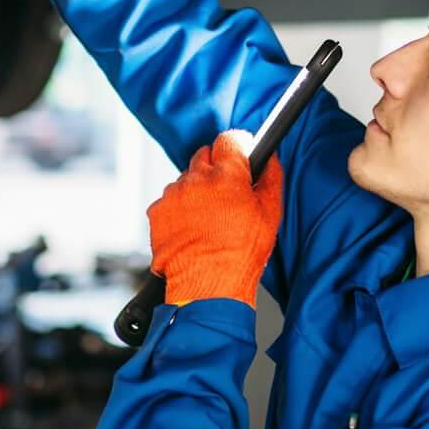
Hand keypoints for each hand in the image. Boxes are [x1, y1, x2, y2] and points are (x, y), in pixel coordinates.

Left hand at [147, 132, 283, 308]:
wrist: (207, 288)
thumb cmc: (239, 257)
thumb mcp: (270, 216)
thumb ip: (271, 178)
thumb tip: (271, 160)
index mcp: (227, 176)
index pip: (229, 139)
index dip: (237, 147)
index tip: (240, 155)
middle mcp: (197, 180)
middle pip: (205, 156)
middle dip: (216, 169)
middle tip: (226, 194)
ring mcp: (174, 194)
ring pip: (186, 179)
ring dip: (196, 190)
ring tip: (208, 219)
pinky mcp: (157, 211)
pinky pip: (170, 199)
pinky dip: (179, 208)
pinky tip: (192, 228)